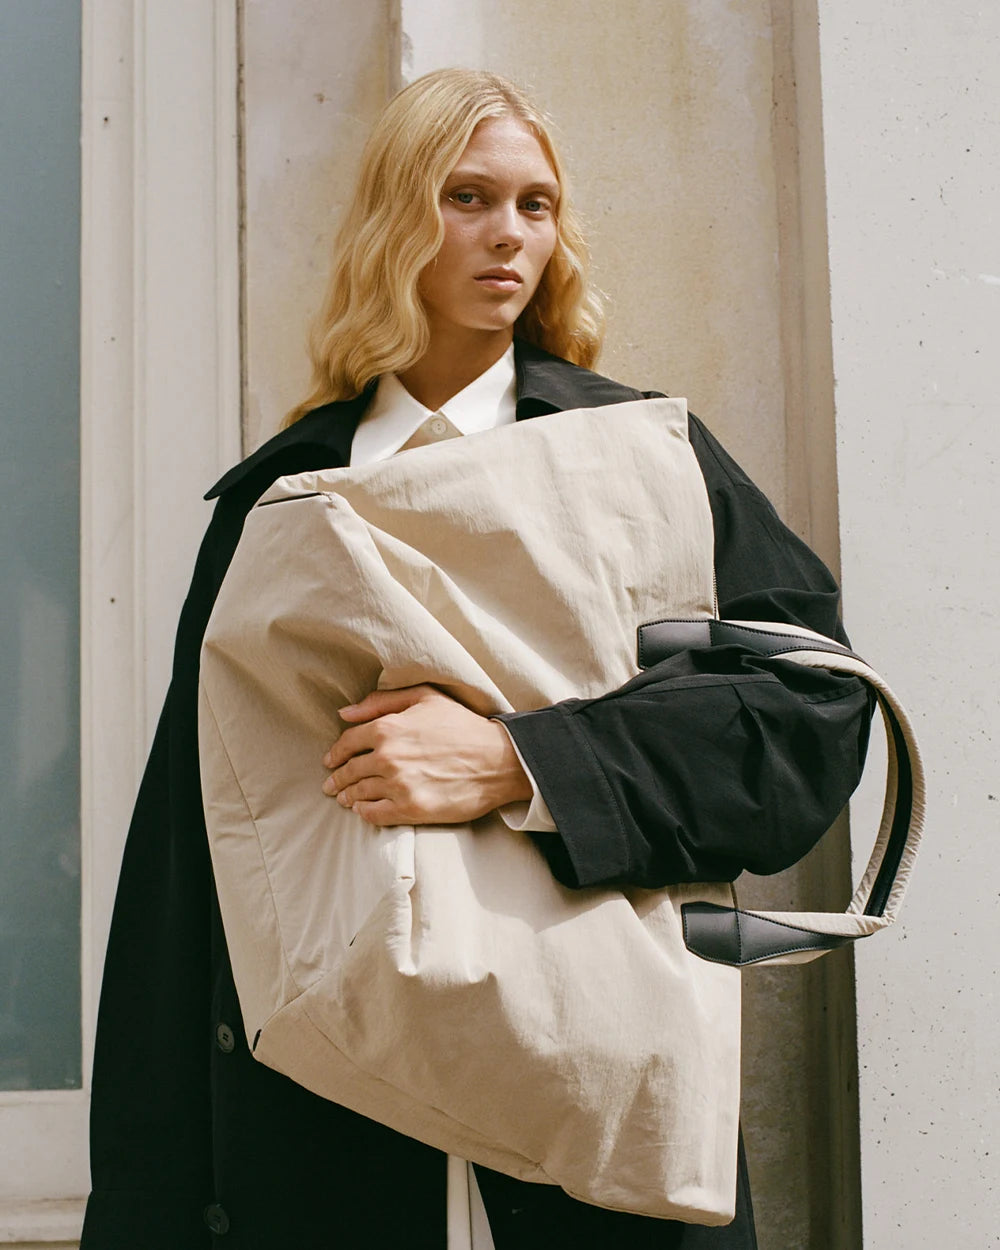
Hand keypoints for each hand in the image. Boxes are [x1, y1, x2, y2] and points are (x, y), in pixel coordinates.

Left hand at [322, 684, 531, 826]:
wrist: (498, 760)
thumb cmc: (463, 725)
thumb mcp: (425, 698)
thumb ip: (381, 702)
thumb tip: (344, 713)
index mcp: (387, 728)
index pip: (348, 742)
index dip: (336, 753)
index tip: (331, 761)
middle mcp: (387, 758)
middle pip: (350, 771)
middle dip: (337, 778)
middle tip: (332, 785)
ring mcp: (398, 786)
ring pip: (359, 794)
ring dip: (348, 797)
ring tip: (345, 799)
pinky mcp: (411, 809)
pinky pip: (374, 815)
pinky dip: (364, 813)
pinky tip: (363, 811)